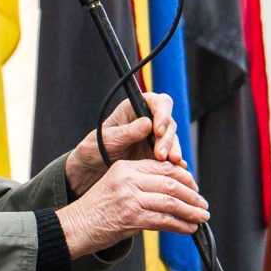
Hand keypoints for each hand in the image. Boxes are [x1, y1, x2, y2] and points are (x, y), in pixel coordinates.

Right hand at [57, 155, 208, 259]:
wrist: (75, 227)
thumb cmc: (96, 210)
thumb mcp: (116, 186)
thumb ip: (140, 184)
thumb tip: (172, 192)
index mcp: (126, 168)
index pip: (163, 168)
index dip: (184, 178)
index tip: (194, 187)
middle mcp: (128, 179)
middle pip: (170, 184)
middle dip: (192, 196)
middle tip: (203, 205)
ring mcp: (130, 198)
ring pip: (170, 202)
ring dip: (190, 211)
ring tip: (201, 218)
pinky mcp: (131, 217)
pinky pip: (164, 220)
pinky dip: (180, 225)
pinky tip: (189, 228)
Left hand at [63, 91, 180, 193]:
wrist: (93, 169)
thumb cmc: (95, 148)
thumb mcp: (107, 140)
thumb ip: (126, 132)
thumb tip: (147, 123)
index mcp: (134, 108)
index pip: (157, 102)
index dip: (162, 113)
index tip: (158, 130)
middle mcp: (148, 120)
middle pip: (169, 122)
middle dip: (167, 138)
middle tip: (160, 154)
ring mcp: (155, 137)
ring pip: (173, 139)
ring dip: (173, 150)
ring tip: (170, 162)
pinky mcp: (158, 153)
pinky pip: (172, 154)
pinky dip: (176, 162)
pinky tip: (177, 168)